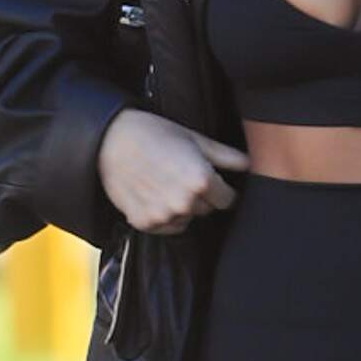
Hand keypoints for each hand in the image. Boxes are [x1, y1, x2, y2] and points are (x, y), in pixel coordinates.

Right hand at [98, 109, 250, 232]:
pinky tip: (153, 193)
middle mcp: (184, 202)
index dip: (221, 188)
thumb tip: (250, 164)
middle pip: (207, 209)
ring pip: (187, 219)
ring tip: (165, 182)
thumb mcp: (194, 138)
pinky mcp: (145, 223)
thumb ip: (225, 156)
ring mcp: (163, 215)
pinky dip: (163, 215)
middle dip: (200, 196)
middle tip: (181, 174)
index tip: (210, 178)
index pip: (228, 199)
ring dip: (182, 207)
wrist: (109, 140)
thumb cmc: (154, 133)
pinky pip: (166, 226)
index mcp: (201, 181)